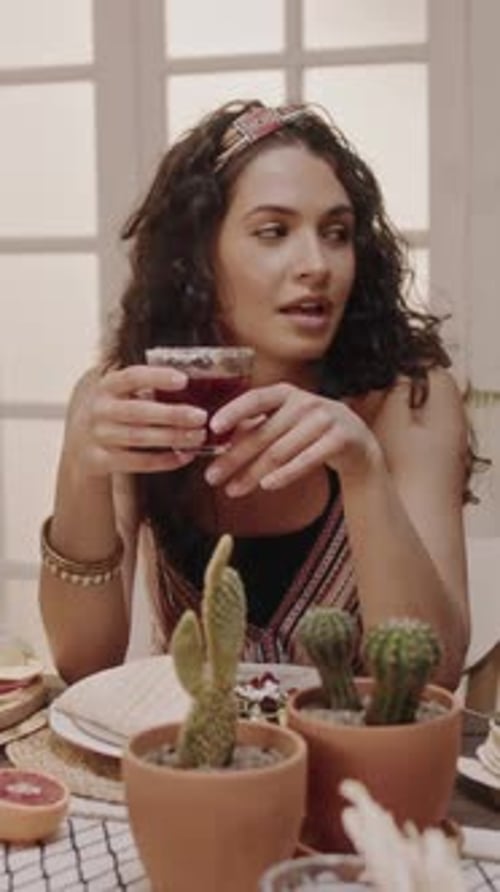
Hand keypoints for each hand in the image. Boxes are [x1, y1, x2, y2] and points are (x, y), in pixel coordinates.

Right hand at [62, 365, 207, 476]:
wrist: (79, 444)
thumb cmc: (115, 413)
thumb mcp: (121, 395)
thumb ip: (147, 389)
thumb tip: (196, 385)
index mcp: (106, 386)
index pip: (132, 376)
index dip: (157, 377)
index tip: (184, 380)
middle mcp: (99, 409)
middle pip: (139, 411)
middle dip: (172, 414)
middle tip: (201, 416)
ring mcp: (97, 436)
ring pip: (139, 437)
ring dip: (173, 438)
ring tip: (199, 436)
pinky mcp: (99, 460)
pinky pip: (136, 462)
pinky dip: (163, 460)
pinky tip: (185, 456)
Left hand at [204, 383, 380, 495]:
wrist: (355, 441)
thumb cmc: (309, 431)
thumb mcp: (284, 422)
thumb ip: (256, 428)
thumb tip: (219, 443)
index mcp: (286, 393)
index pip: (255, 398)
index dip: (233, 411)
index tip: (213, 427)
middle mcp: (305, 402)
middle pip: (262, 434)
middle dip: (234, 458)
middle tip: (211, 477)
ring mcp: (324, 419)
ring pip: (280, 451)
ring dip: (253, 473)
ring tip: (233, 489)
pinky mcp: (339, 439)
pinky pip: (306, 461)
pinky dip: (284, 475)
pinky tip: (266, 486)